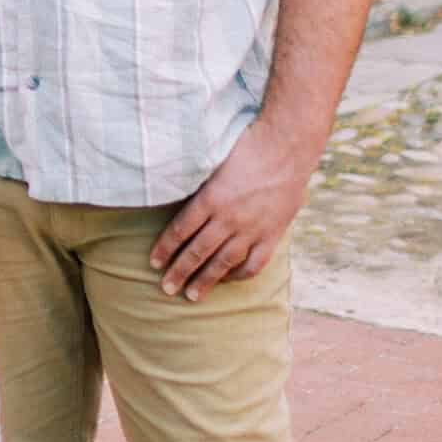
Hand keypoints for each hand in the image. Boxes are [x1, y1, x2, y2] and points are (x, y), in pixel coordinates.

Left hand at [149, 120, 314, 301]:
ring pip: (223, 262)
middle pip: (198, 251)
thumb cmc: (247, 146)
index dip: (165, 248)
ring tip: (191, 296)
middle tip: (166, 288)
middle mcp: (228, 217)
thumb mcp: (214, 160)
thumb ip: (197, 182)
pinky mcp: (272, 234)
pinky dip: (239, 275)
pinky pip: (254, 263)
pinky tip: (227, 279)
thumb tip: (171, 189)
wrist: (287, 147)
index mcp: (211, 197)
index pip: (180, 230)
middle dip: (179, 271)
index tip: (154, 262)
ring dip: (206, 280)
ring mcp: (251, 229)